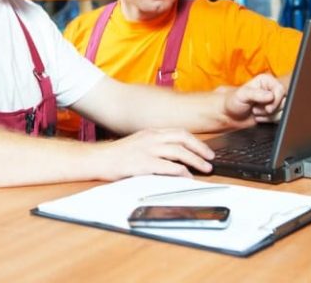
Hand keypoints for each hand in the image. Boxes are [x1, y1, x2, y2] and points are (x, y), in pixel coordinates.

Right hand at [93, 128, 214, 179]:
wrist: (99, 159)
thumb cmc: (118, 154)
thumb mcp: (139, 143)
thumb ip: (155, 145)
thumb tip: (174, 155)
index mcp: (151, 132)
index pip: (179, 132)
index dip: (195, 141)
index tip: (205, 149)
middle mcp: (152, 138)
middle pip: (183, 139)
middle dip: (200, 149)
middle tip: (210, 159)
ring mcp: (148, 150)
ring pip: (180, 152)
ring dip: (195, 161)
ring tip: (205, 169)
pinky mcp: (144, 164)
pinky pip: (169, 167)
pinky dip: (182, 172)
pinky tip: (187, 177)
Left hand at [223, 73, 285, 125]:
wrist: (230, 115)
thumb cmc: (233, 102)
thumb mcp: (242, 95)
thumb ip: (256, 94)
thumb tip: (271, 96)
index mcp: (266, 81)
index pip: (281, 89)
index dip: (276, 100)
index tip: (268, 108)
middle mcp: (271, 89)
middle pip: (284, 101)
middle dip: (270, 110)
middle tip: (255, 109)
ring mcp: (273, 101)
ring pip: (283, 111)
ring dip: (269, 116)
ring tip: (256, 112)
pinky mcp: (274, 111)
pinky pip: (280, 118)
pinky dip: (270, 120)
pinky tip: (259, 117)